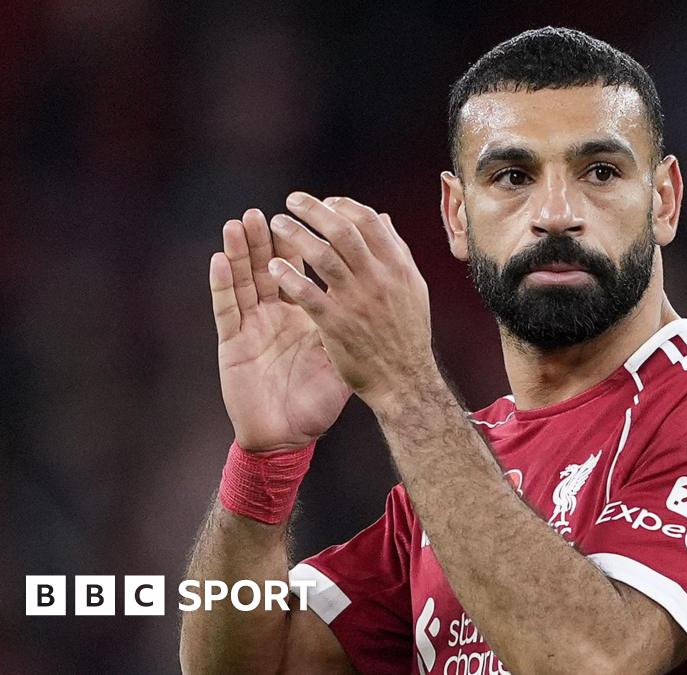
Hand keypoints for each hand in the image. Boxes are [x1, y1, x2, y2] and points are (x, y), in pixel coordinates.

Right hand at [209, 208, 352, 451]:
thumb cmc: (316, 400)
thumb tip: (382, 290)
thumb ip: (354, 319)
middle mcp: (274, 315)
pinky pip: (226, 310)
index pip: (303, 271)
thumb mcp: (341, 354)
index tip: (315, 213)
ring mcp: (252, 327)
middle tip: (270, 209)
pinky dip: (222, 284)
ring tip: (239, 222)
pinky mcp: (232, 344)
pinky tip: (219, 260)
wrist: (289, 436)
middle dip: (269, 238)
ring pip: (243, 280)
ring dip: (241, 251)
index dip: (306, 243)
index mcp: (303, 315)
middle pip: (269, 267)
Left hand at [265, 193, 433, 409]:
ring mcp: (358, 301)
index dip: (344, 205)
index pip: (369, 221)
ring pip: (323, 256)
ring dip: (296, 235)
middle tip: (292, 200)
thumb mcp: (411, 287)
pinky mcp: (337, 325)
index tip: (326, 201)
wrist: (405, 380)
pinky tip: (273, 266)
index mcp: (398, 267)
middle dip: (314, 210)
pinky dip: (290, 276)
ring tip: (276, 224)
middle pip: (343, 231)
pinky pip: (308, 294)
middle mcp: (379, 279)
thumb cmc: (407, 333)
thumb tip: (383, 218)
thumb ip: (396, 251)